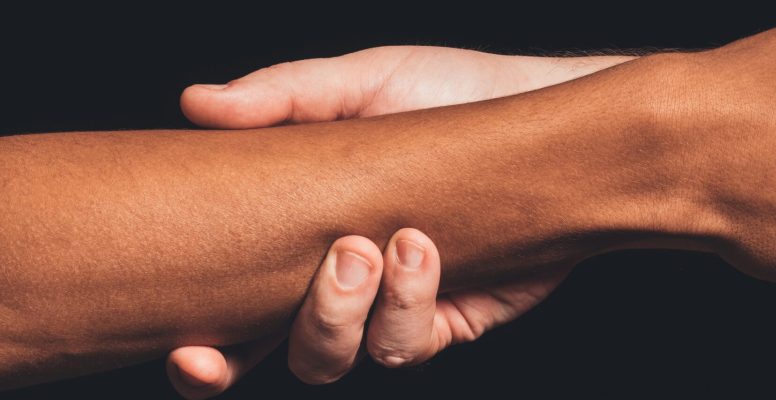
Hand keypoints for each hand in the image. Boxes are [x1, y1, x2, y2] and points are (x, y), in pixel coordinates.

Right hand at [166, 46, 594, 398]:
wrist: (543, 112)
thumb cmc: (451, 95)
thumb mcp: (366, 82)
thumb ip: (285, 96)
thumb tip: (199, 103)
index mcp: (301, 238)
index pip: (231, 312)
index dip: (204, 351)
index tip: (188, 347)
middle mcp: (344, 285)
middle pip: (280, 352)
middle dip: (254, 355)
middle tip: (299, 271)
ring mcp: (397, 307)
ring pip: (341, 356)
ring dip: (341, 310)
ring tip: (367, 244)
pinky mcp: (453, 318)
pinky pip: (410, 342)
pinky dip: (408, 302)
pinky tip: (421, 247)